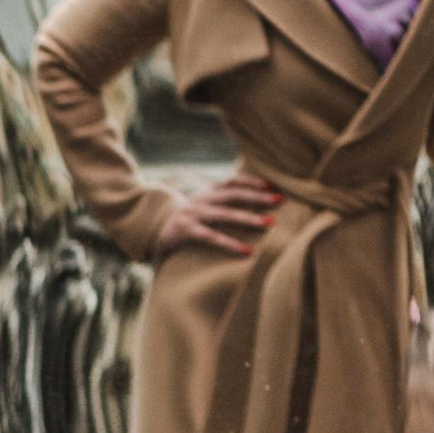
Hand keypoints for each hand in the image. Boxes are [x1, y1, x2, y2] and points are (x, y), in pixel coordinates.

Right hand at [151, 173, 280, 261]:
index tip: (274, 186)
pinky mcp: (187, 231)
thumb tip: (252, 202)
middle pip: (234, 194)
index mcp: (208, 192)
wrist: (153, 229)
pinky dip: (230, 243)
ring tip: (269, 224)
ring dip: (248, 217)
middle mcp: (202, 199)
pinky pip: (212, 237)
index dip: (253, 182)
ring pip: (225, 213)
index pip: (233, 181)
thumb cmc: (186, 220)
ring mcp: (194, 214)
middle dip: (258, 196)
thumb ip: (222, 202)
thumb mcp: (203, 206)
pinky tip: (247, 251)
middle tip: (280, 200)